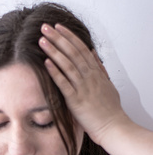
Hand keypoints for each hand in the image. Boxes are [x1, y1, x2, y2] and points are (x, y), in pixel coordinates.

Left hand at [38, 23, 128, 145]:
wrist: (113, 127)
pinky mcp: (76, 101)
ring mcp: (83, 88)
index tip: (58, 26)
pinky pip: (64, 84)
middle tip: (44, 27)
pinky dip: (55, 72)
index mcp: (96, 72)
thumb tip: (93, 52)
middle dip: (58, 38)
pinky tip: (46, 62)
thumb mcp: (107, 84)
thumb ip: (99, 68)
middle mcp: (90, 77)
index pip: (81, 48)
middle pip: (72, 52)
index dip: (68, 36)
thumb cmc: (110, 109)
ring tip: (42, 40)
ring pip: (67, 65)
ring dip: (54, 51)